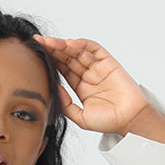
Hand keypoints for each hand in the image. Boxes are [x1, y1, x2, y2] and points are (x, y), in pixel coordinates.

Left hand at [31, 35, 148, 136]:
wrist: (129, 120)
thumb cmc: (108, 121)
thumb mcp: (80, 117)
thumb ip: (66, 105)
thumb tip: (55, 89)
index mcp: (80, 86)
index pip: (62, 69)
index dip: (50, 61)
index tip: (36, 54)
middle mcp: (88, 74)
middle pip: (68, 57)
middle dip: (53, 49)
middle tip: (38, 43)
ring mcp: (97, 67)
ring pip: (78, 51)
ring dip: (64, 45)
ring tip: (51, 42)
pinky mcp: (108, 62)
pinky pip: (94, 49)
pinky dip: (82, 44)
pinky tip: (71, 43)